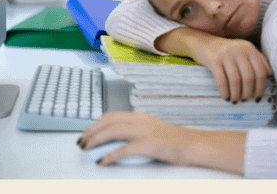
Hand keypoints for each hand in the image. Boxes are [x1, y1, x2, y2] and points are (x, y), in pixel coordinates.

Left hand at [79, 112, 245, 174]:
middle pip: (107, 122)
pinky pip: (123, 150)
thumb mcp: (152, 129)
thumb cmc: (175, 140)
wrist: (196, 145)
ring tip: (86, 149)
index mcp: (139, 116)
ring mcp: (144, 132)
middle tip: (81, 142)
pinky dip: (109, 156)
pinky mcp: (149, 144)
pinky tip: (102, 161)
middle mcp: (139, 121)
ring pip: (111, 132)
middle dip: (90, 132)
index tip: (86, 132)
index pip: (110, 116)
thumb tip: (115, 138)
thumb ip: (135, 130)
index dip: (95, 124)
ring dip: (95, 140)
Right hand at [156, 28, 272, 102]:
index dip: (261, 87)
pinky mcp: (213, 60)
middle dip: (248, 92)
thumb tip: (269, 74)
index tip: (257, 97)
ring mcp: (225, 54)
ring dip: (237, 93)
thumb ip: (258, 59)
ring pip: (236, 80)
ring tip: (235, 100)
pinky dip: (225, 91)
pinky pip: (221, 80)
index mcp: (249, 48)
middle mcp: (239, 50)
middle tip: (245, 99)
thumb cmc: (226, 50)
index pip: (260, 71)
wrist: (203, 42)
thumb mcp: (243, 51)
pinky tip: (226, 97)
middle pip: (249, 77)